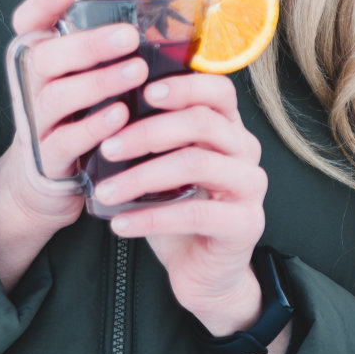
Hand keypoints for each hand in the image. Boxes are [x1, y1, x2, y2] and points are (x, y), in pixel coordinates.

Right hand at [0, 0, 146, 241]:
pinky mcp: (46, 159)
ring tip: (136, 71)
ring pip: (56, 97)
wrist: (41, 178)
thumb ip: (99, 47)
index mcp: (34, 58)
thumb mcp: (75, 76)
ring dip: (98, 82)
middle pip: (43, 57)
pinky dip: (92, 127)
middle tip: (129, 36)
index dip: (43, 3)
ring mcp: (34, 122)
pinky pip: (65, 141)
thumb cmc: (73, 114)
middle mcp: (27, 85)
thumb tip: (154, 12)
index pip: (27, 22)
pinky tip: (120, 115)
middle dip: (88, 45)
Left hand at [94, 71, 269, 333]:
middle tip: (107, 147)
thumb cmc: (176, 206)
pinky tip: (120, 224)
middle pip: (202, 122)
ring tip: (105, 190)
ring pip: (196, 164)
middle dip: (148, 132)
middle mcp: (246, 149)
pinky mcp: (246, 223)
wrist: (202, 269)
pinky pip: (195, 215)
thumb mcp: (161, 163)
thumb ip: (150, 135)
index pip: (218, 89)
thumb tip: (103, 109)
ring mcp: (250, 186)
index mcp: (227, 126)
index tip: (143, 90)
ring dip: (142, 176)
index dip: (183, 84)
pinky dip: (151, 218)